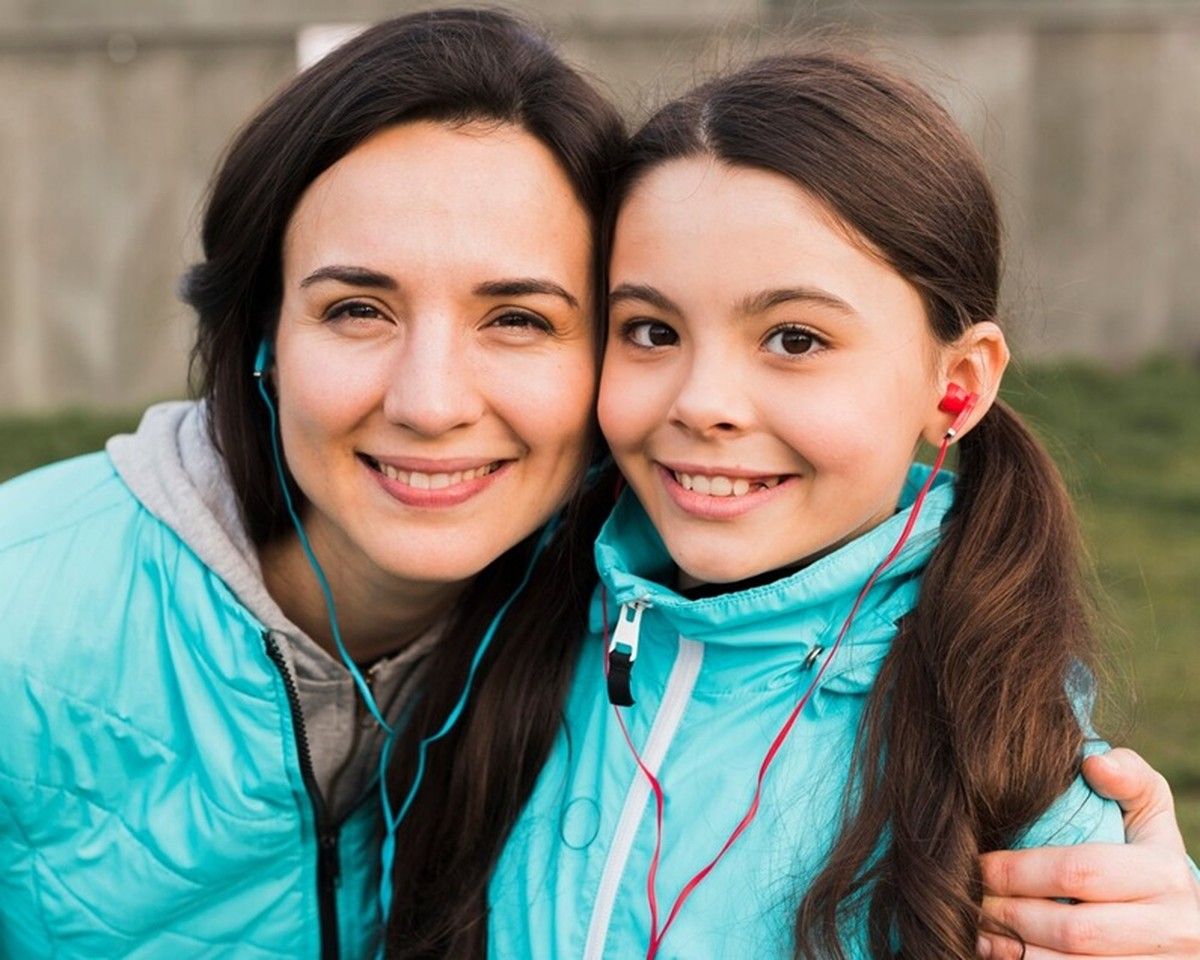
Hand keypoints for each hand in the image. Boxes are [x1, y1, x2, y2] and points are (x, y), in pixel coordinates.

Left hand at [977, 748, 1199, 957]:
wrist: (1189, 929)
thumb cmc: (1148, 858)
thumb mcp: (1151, 815)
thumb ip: (1130, 779)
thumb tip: (1092, 761)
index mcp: (1167, 875)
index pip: (1081, 871)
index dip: (1020, 870)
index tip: (979, 863)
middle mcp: (1175, 929)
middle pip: (1073, 929)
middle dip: (1010, 914)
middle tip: (970, 899)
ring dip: (1015, 953)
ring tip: (977, 932)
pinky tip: (1002, 955)